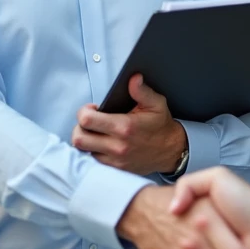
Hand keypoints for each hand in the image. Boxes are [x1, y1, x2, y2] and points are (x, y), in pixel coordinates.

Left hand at [72, 74, 187, 174]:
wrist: (171, 151)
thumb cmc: (161, 126)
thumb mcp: (156, 104)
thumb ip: (142, 91)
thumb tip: (133, 78)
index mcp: (124, 127)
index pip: (86, 120)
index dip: (84, 111)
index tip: (93, 109)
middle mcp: (117, 146)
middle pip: (79, 139)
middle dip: (80, 127)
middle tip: (90, 122)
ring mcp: (115, 161)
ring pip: (83, 152)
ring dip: (86, 140)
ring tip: (96, 133)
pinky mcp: (115, 170)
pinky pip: (93, 162)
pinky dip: (93, 152)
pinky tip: (101, 144)